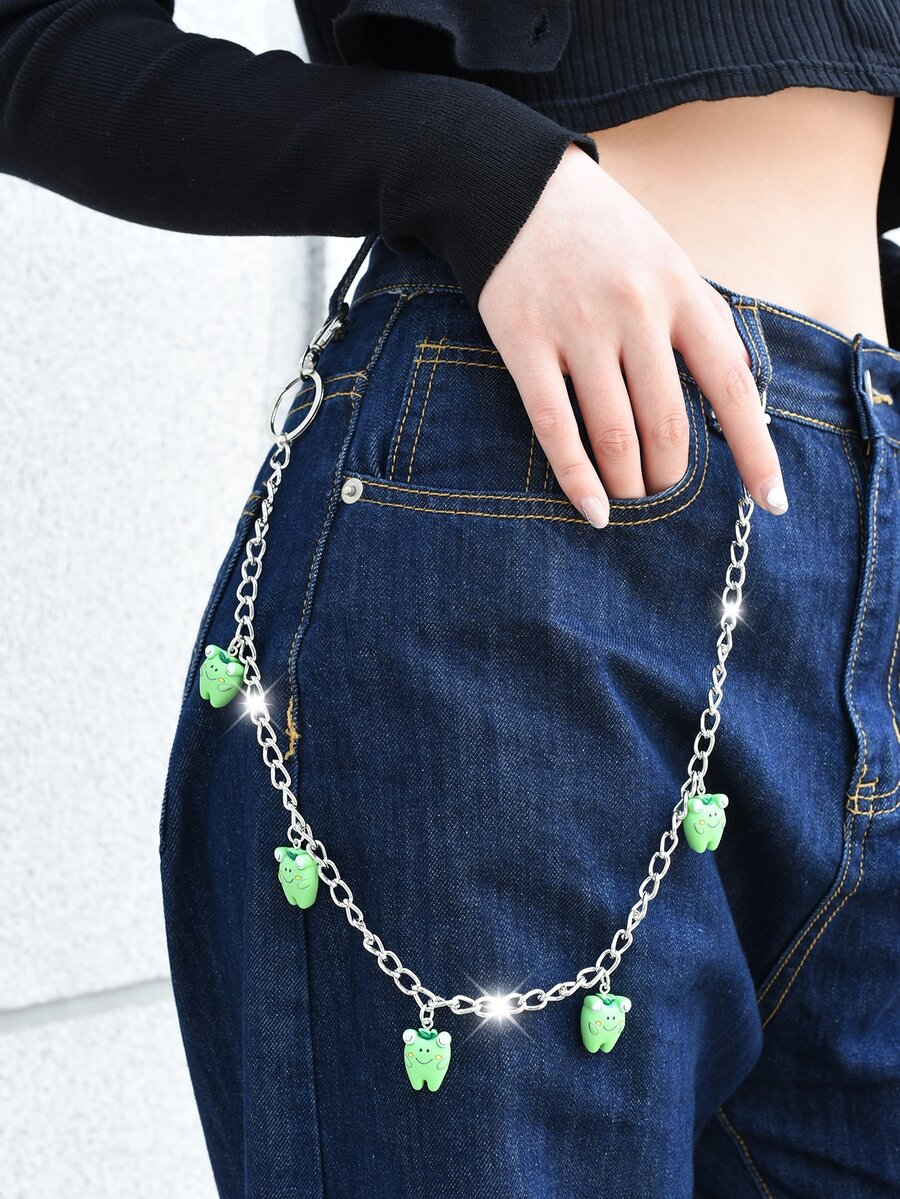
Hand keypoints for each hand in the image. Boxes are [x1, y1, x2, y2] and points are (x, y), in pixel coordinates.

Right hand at [477, 143, 787, 527]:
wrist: (516, 188)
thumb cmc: (603, 235)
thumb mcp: (668, 262)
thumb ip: (701, 323)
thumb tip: (740, 390)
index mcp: (681, 291)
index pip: (731, 385)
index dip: (754, 450)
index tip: (772, 500)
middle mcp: (635, 311)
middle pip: (667, 424)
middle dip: (671, 478)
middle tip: (667, 501)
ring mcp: (578, 328)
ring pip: (614, 434)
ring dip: (629, 486)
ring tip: (632, 505)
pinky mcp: (524, 342)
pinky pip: (555, 426)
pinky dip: (576, 478)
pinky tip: (594, 511)